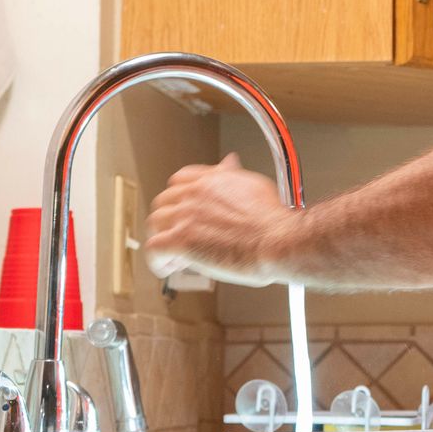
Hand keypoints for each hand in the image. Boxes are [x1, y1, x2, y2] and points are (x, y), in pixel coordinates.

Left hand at [143, 153, 290, 287]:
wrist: (279, 242)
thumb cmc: (273, 222)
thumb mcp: (256, 186)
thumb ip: (236, 176)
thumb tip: (231, 164)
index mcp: (213, 180)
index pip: (182, 179)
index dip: (181, 197)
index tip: (185, 209)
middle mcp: (196, 194)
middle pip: (164, 201)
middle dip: (170, 219)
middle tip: (183, 235)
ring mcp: (186, 216)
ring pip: (155, 223)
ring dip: (164, 239)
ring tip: (177, 256)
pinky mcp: (181, 240)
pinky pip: (153, 249)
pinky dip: (157, 261)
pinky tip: (169, 267)